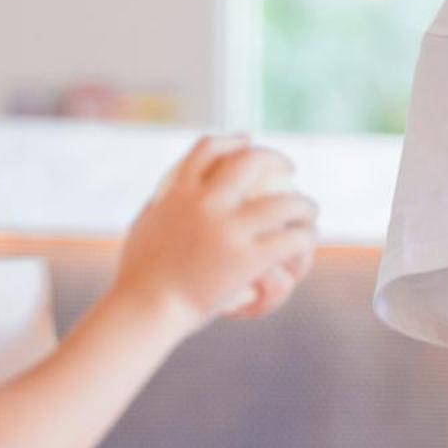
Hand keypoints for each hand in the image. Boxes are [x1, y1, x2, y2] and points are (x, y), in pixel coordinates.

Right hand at [115, 135, 318, 322]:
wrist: (145, 308)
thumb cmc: (138, 278)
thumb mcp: (142, 228)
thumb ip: (157, 208)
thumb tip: (163, 198)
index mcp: (179, 192)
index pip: (208, 149)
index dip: (232, 140)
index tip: (248, 140)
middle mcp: (206, 203)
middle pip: (252, 163)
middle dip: (277, 159)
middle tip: (290, 170)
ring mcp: (228, 229)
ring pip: (285, 203)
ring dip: (303, 204)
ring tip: (309, 211)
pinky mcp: (246, 258)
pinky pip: (290, 240)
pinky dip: (305, 238)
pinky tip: (306, 241)